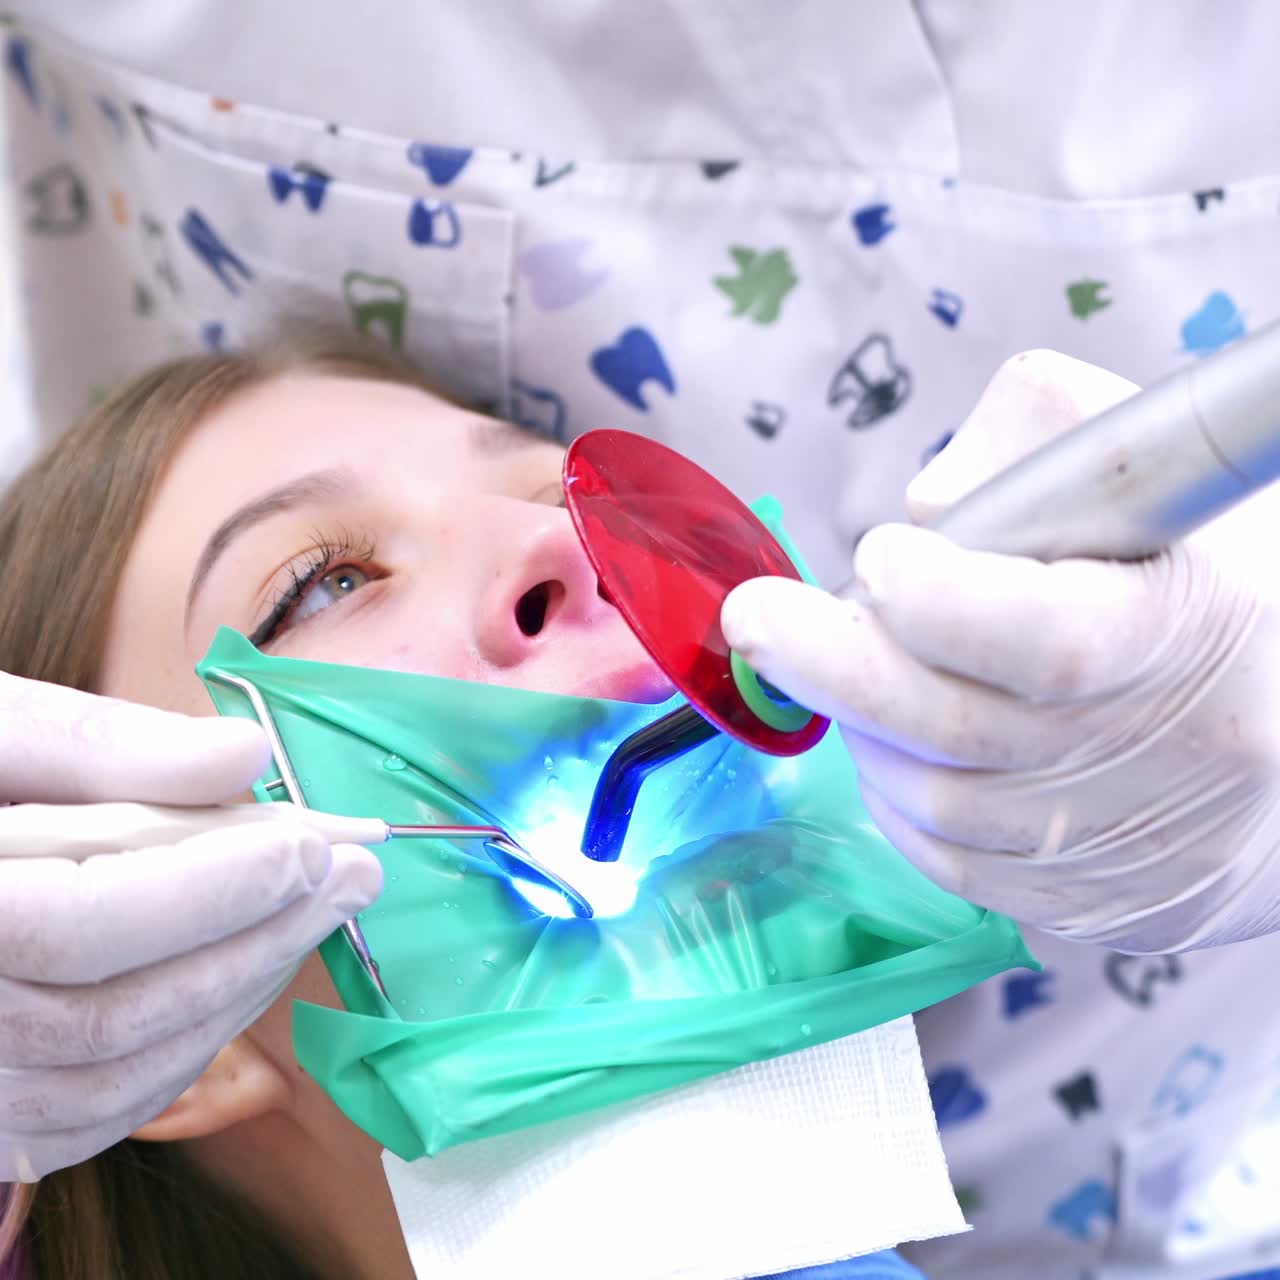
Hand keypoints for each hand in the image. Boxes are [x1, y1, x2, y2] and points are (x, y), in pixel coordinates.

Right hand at [0, 676, 381, 1181]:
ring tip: (313, 915)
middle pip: (115, 1014)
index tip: (316, 841)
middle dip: (256, 939)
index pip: (83, 924)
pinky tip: (244, 977)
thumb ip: (101, 746)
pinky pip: (91, 1116)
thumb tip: (246, 755)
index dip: (213, 887)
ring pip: (115, 1079)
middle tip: (356, 873)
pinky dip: (185, 1048)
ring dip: (236, 996)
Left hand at [723, 349, 1279, 954]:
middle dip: (830, 669)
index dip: (938, 601)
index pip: (1047, 642)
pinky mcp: (1096, 909)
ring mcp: (1125, 850)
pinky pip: (949, 866)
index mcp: (1191, 634)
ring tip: (863, 667)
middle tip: (755, 620)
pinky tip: (904, 743)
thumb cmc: (1224, 577)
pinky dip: (901, 800)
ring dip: (868, 731)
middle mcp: (1165, 761)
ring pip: (933, 807)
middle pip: (954, 734)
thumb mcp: (1154, 471)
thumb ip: (1030, 444)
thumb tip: (917, 520)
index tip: (884, 553)